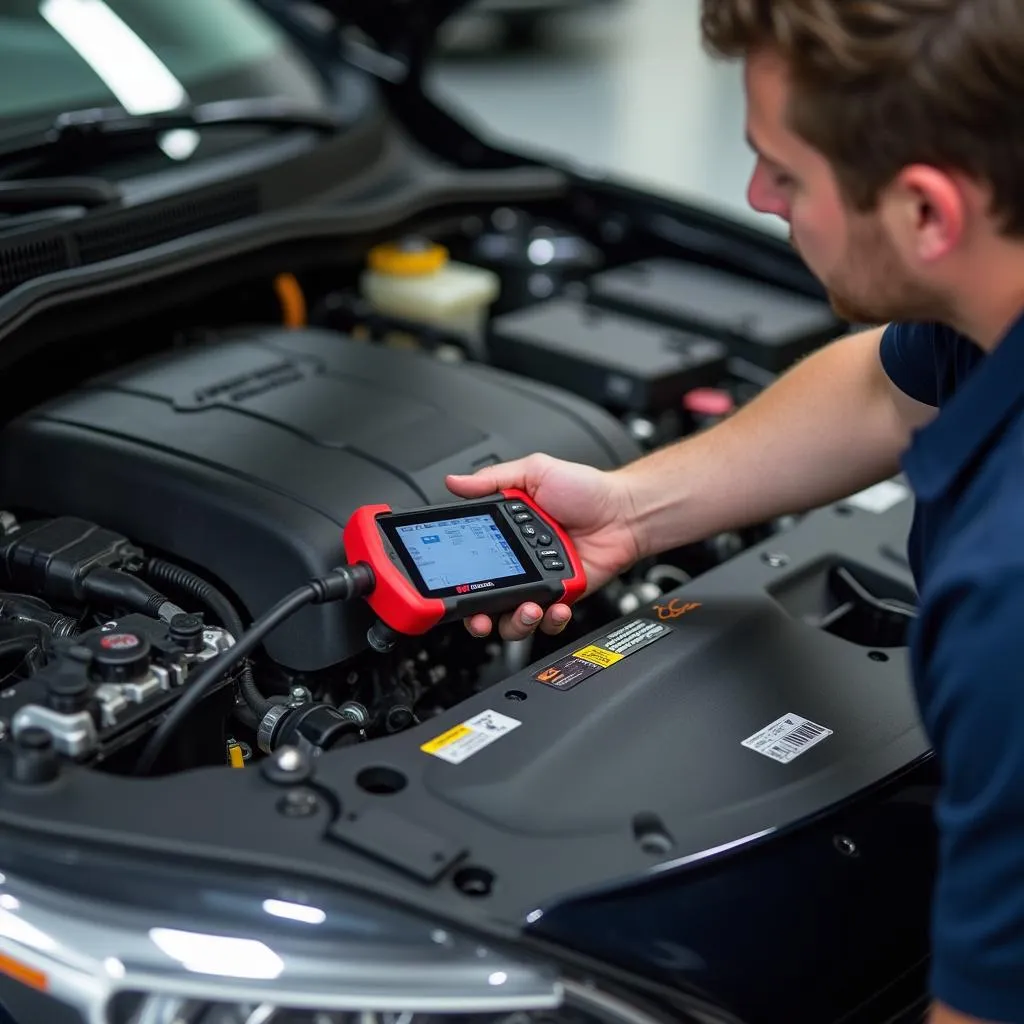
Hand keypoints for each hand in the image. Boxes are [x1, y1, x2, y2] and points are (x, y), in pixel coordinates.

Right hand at [445, 454, 640, 640]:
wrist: (623, 511)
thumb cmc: (584, 490)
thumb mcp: (534, 473)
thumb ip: (493, 479)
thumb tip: (456, 482)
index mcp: (504, 536)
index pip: (471, 566)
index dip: (458, 582)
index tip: (450, 591)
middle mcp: (518, 563)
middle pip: (486, 603)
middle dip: (478, 618)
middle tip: (481, 617)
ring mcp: (540, 583)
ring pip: (516, 620)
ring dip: (516, 622)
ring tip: (528, 609)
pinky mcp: (563, 597)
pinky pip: (550, 621)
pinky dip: (550, 621)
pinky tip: (555, 608)